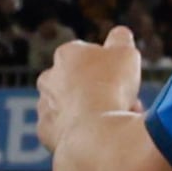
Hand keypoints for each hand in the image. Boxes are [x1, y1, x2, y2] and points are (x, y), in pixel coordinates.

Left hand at [37, 28, 146, 163]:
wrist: (95, 131)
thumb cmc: (112, 87)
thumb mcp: (127, 52)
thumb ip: (121, 39)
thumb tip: (120, 34)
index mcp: (67, 54)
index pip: (89, 56)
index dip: (111, 68)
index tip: (125, 81)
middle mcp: (49, 77)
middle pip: (78, 82)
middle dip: (99, 91)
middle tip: (123, 103)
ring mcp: (44, 105)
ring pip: (72, 107)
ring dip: (91, 112)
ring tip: (114, 122)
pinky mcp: (45, 131)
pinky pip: (65, 130)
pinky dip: (80, 133)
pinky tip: (98, 136)